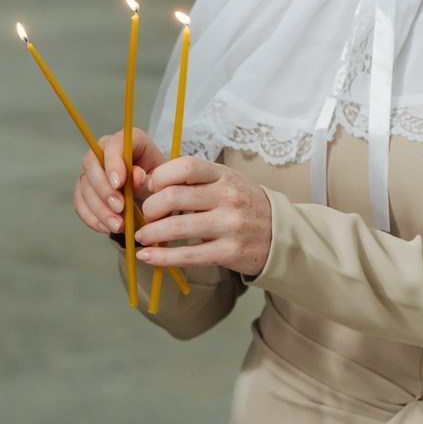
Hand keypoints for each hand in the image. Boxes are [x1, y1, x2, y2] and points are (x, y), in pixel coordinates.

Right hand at [71, 129, 166, 237]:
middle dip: (103, 188)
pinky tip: (107, 227)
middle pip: (92, 163)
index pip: (113, 144)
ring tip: (118, 225)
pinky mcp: (85, 189)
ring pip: (84, 185)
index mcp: (129, 140)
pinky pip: (80, 202)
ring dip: (99, 208)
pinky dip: (92, 217)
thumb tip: (135, 176)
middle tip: (119, 208)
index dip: (113, 162)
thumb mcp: (163, 181)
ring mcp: (93, 170)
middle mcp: (105, 150)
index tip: (119, 184)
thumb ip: (150, 177)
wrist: (157, 196)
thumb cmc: (162, 184)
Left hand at [133, 155, 272, 277]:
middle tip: (145, 215)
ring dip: (150, 233)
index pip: (185, 166)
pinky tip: (147, 257)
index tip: (150, 187)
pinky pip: (189, 255)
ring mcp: (230, 225)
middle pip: (174, 196)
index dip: (160, 176)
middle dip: (150, 207)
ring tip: (141, 236)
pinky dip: (163, 257)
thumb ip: (194, 180)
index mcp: (223, 175)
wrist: (281, 234)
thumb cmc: (243, 204)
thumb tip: (148, 183)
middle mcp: (228, 197)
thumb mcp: (225, 181)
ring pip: (177, 227)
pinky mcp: (230, 252)